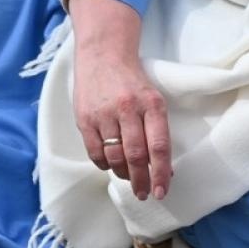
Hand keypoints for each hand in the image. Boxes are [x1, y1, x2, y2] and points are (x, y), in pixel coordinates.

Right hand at [66, 0, 172, 199]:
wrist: (103, 54)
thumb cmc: (133, 82)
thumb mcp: (152, 99)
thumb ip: (157, 131)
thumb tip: (164, 168)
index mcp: (152, 104)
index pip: (158, 147)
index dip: (161, 173)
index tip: (162, 191)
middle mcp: (128, 108)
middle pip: (136, 156)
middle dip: (141, 181)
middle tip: (144, 194)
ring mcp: (104, 114)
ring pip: (114, 157)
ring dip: (123, 174)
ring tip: (129, 178)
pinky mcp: (85, 118)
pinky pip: (95, 152)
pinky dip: (105, 164)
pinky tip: (111, 164)